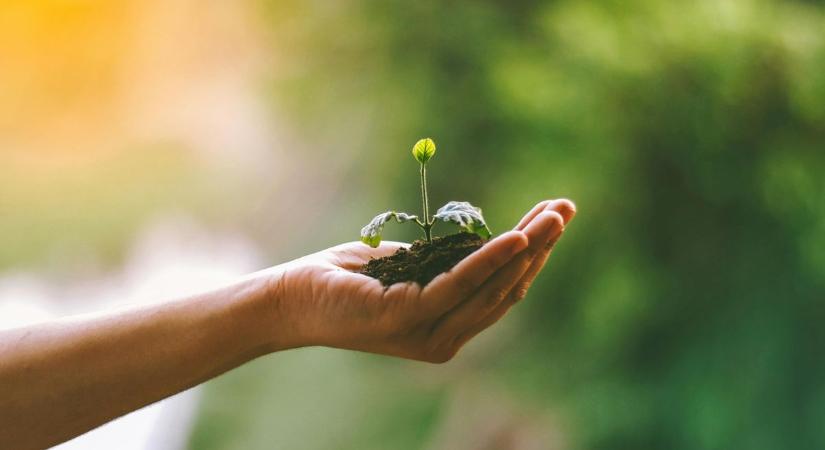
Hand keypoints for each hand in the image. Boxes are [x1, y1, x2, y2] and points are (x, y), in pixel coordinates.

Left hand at [265, 199, 575, 361]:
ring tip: (554, 216)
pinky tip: (517, 236)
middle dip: (541, 247)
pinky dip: (491, 259)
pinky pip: (461, 284)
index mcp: (448, 328)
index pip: (503, 291)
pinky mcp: (410, 318)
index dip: (533, 255)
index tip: (554, 218)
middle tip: (567, 209)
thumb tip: (487, 241)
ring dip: (527, 247)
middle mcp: (446, 338)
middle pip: (507, 289)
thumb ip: (449, 264)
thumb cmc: (349, 278)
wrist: (293, 296)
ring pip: (492, 287)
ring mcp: (429, 333)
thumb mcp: (411, 266)